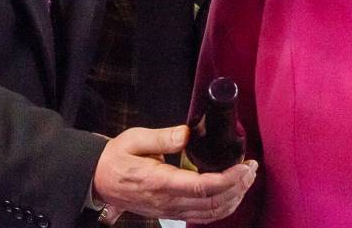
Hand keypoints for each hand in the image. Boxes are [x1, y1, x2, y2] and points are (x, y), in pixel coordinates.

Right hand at [93, 125, 256, 223]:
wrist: (99, 180)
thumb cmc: (116, 158)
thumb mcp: (134, 138)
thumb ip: (162, 137)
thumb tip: (187, 134)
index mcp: (159, 182)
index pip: (201, 187)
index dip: (227, 180)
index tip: (244, 167)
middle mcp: (167, 202)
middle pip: (212, 203)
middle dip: (238, 187)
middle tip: (251, 168)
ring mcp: (170, 211)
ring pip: (211, 213)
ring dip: (234, 198)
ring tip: (247, 178)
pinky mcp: (171, 213)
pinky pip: (203, 217)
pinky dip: (223, 208)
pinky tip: (232, 193)